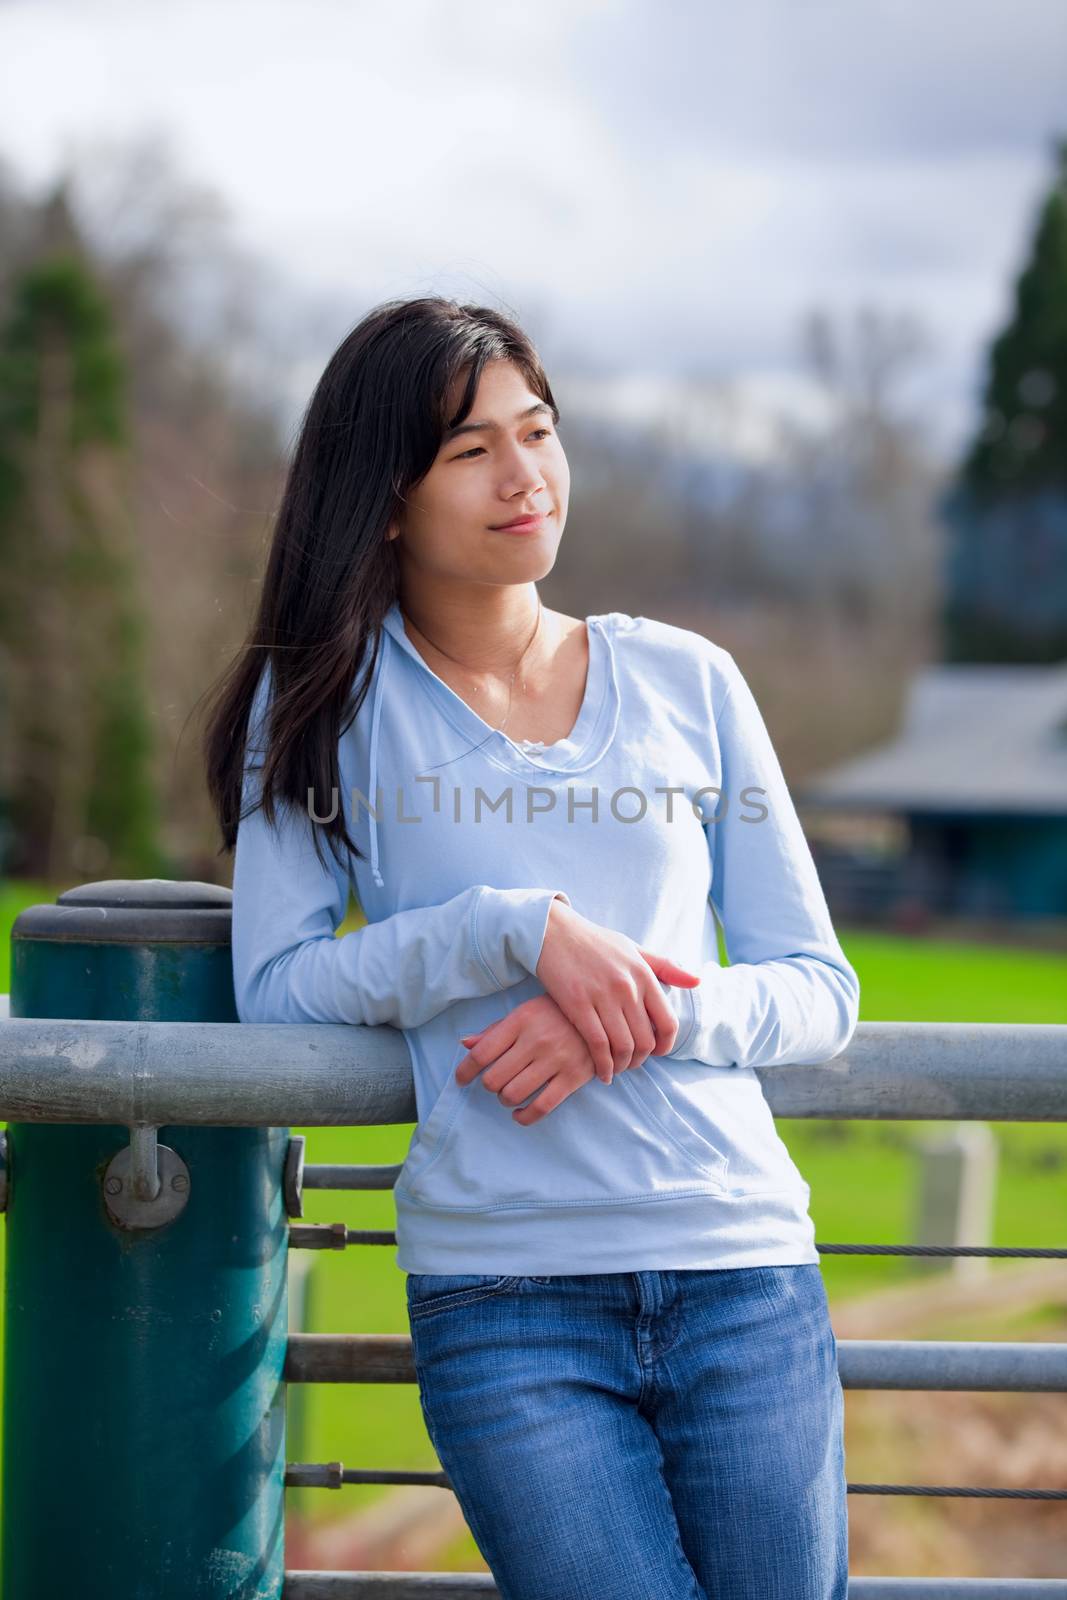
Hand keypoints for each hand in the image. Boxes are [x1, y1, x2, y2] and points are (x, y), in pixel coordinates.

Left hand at [455, 994, 603, 1124]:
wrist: (603, 1014)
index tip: (461, 1079)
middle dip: (488, 1086)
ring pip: (513, 1095)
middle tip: (494, 1084)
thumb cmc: (557, 1013)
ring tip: (509, 1094)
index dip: (465, 1071)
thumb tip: (464, 1044)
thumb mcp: (525, 1012)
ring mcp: (556, 1060)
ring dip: (505, 1100)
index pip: (481, 1053)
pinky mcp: (573, 1078)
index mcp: (520, 1020)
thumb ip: (495, 1030)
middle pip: (494, 1079)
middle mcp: (536, 1040)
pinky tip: (520, 1113)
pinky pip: (541, 1108)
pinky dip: (524, 1117)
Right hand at [534, 898, 699, 1082]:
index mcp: (644, 975)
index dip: (665, 1046)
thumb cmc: (595, 942)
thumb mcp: (634, 949)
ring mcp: (603, 996)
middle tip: (631, 1064)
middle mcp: (628, 987)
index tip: (655, 1053)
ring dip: (622, 1066)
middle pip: (646, 1041)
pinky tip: (601, 1072)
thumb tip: (696, 981)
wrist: (554, 932)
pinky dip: (602, 1065)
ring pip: (623, 1047)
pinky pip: (598, 1045)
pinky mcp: (578, 1005)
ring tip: (616, 1069)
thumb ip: (665, 967)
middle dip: (640, 1060)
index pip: (668, 1023)